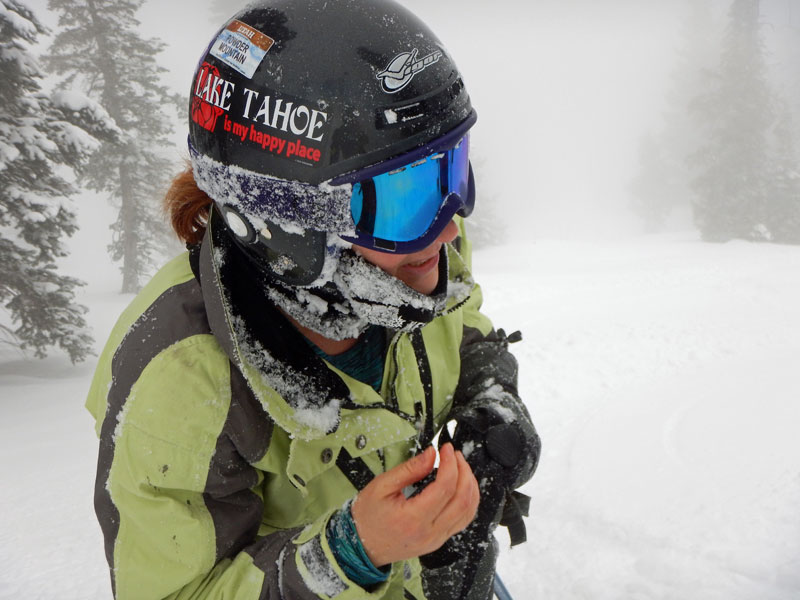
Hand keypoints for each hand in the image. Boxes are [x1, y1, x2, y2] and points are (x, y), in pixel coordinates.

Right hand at [350, 443, 479, 566]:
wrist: (361, 546)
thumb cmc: (368, 516)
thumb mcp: (382, 486)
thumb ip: (409, 469)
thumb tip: (431, 454)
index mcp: (413, 518)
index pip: (444, 488)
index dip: (450, 463)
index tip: (446, 448)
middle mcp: (430, 532)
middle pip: (462, 499)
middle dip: (464, 471)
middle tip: (455, 454)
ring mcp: (437, 539)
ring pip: (468, 511)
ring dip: (470, 485)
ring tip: (461, 466)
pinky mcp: (439, 540)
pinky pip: (463, 520)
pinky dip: (469, 501)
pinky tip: (463, 486)